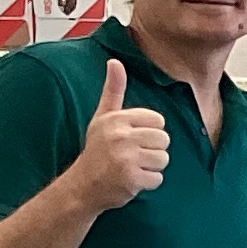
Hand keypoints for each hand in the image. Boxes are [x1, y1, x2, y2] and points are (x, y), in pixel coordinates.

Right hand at [65, 59, 167, 211]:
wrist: (82, 186)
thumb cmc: (97, 150)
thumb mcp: (102, 117)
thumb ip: (113, 90)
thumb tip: (115, 62)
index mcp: (116, 119)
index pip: (158, 121)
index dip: (149, 132)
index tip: (132, 139)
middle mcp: (120, 136)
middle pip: (163, 140)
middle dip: (152, 150)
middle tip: (132, 156)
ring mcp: (125, 158)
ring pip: (163, 159)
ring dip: (151, 167)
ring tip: (132, 167)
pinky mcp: (131, 178)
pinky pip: (157, 178)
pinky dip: (147, 183)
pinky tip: (131, 181)